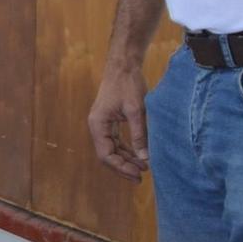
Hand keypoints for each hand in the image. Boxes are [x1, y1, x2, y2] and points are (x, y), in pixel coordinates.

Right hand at [86, 64, 149, 179]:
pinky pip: (117, 141)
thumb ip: (139, 135)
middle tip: (142, 176)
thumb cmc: (128, 84)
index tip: (138, 174)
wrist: (124, 64)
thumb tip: (145, 157)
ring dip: (127, 159)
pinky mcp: (111, 121)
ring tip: (144, 168)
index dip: (121, 167)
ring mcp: (103, 124)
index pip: (106, 155)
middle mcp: (97, 126)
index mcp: (98, 125)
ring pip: (113, 149)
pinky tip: (140, 154)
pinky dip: (127, 149)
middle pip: (108, 155)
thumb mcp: (136, 110)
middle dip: (124, 166)